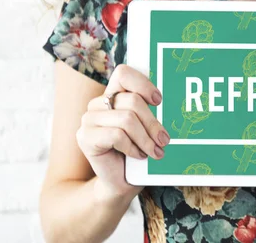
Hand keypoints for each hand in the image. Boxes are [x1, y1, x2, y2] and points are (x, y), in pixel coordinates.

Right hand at [76, 64, 169, 201]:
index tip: (158, 101)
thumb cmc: (137, 152)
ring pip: (126, 119)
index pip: (123, 73)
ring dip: (145, 139)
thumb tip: (171, 101)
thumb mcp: (146, 128)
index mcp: (113, 95)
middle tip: (164, 140)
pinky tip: (137, 155)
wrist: (120, 183)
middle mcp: (98, 104)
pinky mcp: (84, 137)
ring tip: (154, 151)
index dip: (143, 84)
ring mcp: (89, 120)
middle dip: (153, 123)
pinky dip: (132, 147)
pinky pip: (116, 135)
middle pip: (132, 101)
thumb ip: (150, 111)